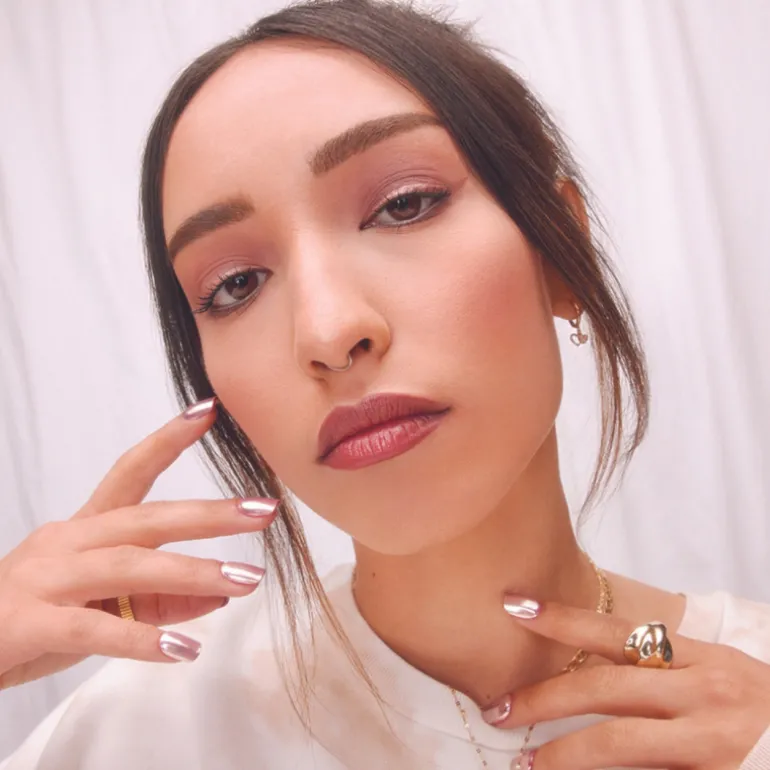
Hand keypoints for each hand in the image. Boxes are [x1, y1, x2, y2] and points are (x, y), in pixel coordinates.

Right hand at [0, 398, 277, 689]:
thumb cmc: (29, 622)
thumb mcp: (101, 605)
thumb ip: (159, 600)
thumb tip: (220, 595)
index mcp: (83, 530)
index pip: (130, 472)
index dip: (169, 440)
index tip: (208, 410)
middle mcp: (67, 541)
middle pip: (146, 518)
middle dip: (209, 514)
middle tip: (264, 510)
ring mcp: (45, 578)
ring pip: (129, 565)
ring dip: (192, 573)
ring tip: (242, 583)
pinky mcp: (29, 621)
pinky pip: (94, 627)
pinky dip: (142, 639)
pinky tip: (182, 649)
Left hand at [485, 597, 769, 768]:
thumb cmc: (764, 712)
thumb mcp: (720, 677)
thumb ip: (662, 673)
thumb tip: (590, 681)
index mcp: (702, 659)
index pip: (616, 631)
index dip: (563, 619)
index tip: (516, 607)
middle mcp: (704, 693)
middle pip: (604, 688)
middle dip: (543, 697)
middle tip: (498, 708)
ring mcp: (710, 741)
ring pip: (617, 741)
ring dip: (564, 753)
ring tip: (527, 763)